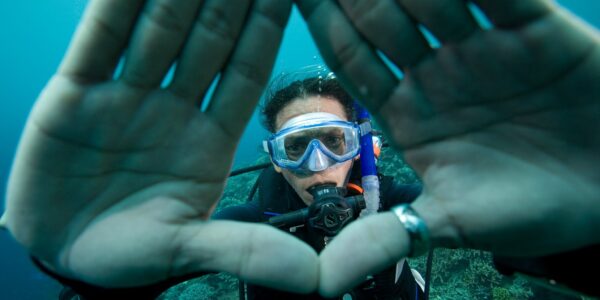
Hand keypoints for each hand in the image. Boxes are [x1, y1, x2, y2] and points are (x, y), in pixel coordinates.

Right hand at [4, 0, 316, 292]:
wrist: (64, 255)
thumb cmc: (130, 254)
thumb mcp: (190, 247)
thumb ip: (246, 251)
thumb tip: (313, 277)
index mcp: (208, 139)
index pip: (245, 71)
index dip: (267, 28)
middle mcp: (172, 107)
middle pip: (208, 38)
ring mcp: (125, 96)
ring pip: (158, 29)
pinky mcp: (75, 94)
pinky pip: (98, 41)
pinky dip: (112, 7)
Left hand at [297, 0, 599, 295]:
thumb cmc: (533, 207)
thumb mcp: (452, 222)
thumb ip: (385, 239)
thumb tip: (323, 284)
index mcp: (409, 110)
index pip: (353, 60)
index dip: (324, 27)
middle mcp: (437, 71)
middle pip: (382, 18)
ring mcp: (484, 46)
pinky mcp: (535, 29)